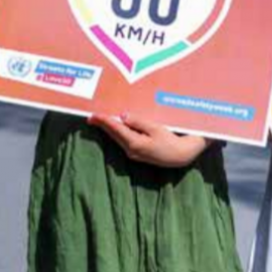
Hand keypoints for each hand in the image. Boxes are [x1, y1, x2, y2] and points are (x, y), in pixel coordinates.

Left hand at [89, 113, 209, 167]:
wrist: (180, 156)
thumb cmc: (171, 140)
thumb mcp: (156, 128)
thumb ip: (138, 122)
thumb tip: (123, 116)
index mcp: (134, 143)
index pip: (115, 129)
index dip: (104, 121)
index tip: (93, 115)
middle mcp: (130, 150)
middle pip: (113, 135)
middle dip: (102, 125)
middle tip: (91, 117)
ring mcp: (133, 153)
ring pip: (117, 138)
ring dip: (108, 130)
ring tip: (100, 121)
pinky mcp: (137, 153)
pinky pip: (123, 141)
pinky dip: (117, 133)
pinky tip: (115, 129)